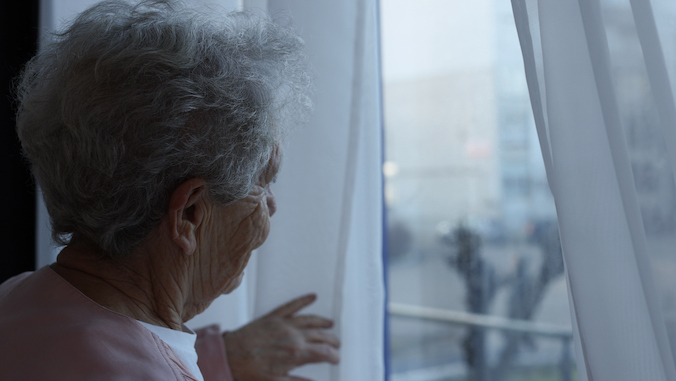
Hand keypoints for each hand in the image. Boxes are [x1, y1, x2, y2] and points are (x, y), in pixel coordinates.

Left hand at [222, 294, 339, 380]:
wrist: (228, 355)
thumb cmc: (249, 371)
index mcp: (296, 354)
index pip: (323, 353)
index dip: (333, 356)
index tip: (336, 359)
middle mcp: (293, 336)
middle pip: (320, 336)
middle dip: (331, 340)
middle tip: (336, 344)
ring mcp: (283, 324)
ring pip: (310, 320)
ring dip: (322, 322)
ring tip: (330, 324)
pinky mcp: (273, 316)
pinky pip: (291, 305)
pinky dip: (303, 300)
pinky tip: (312, 296)